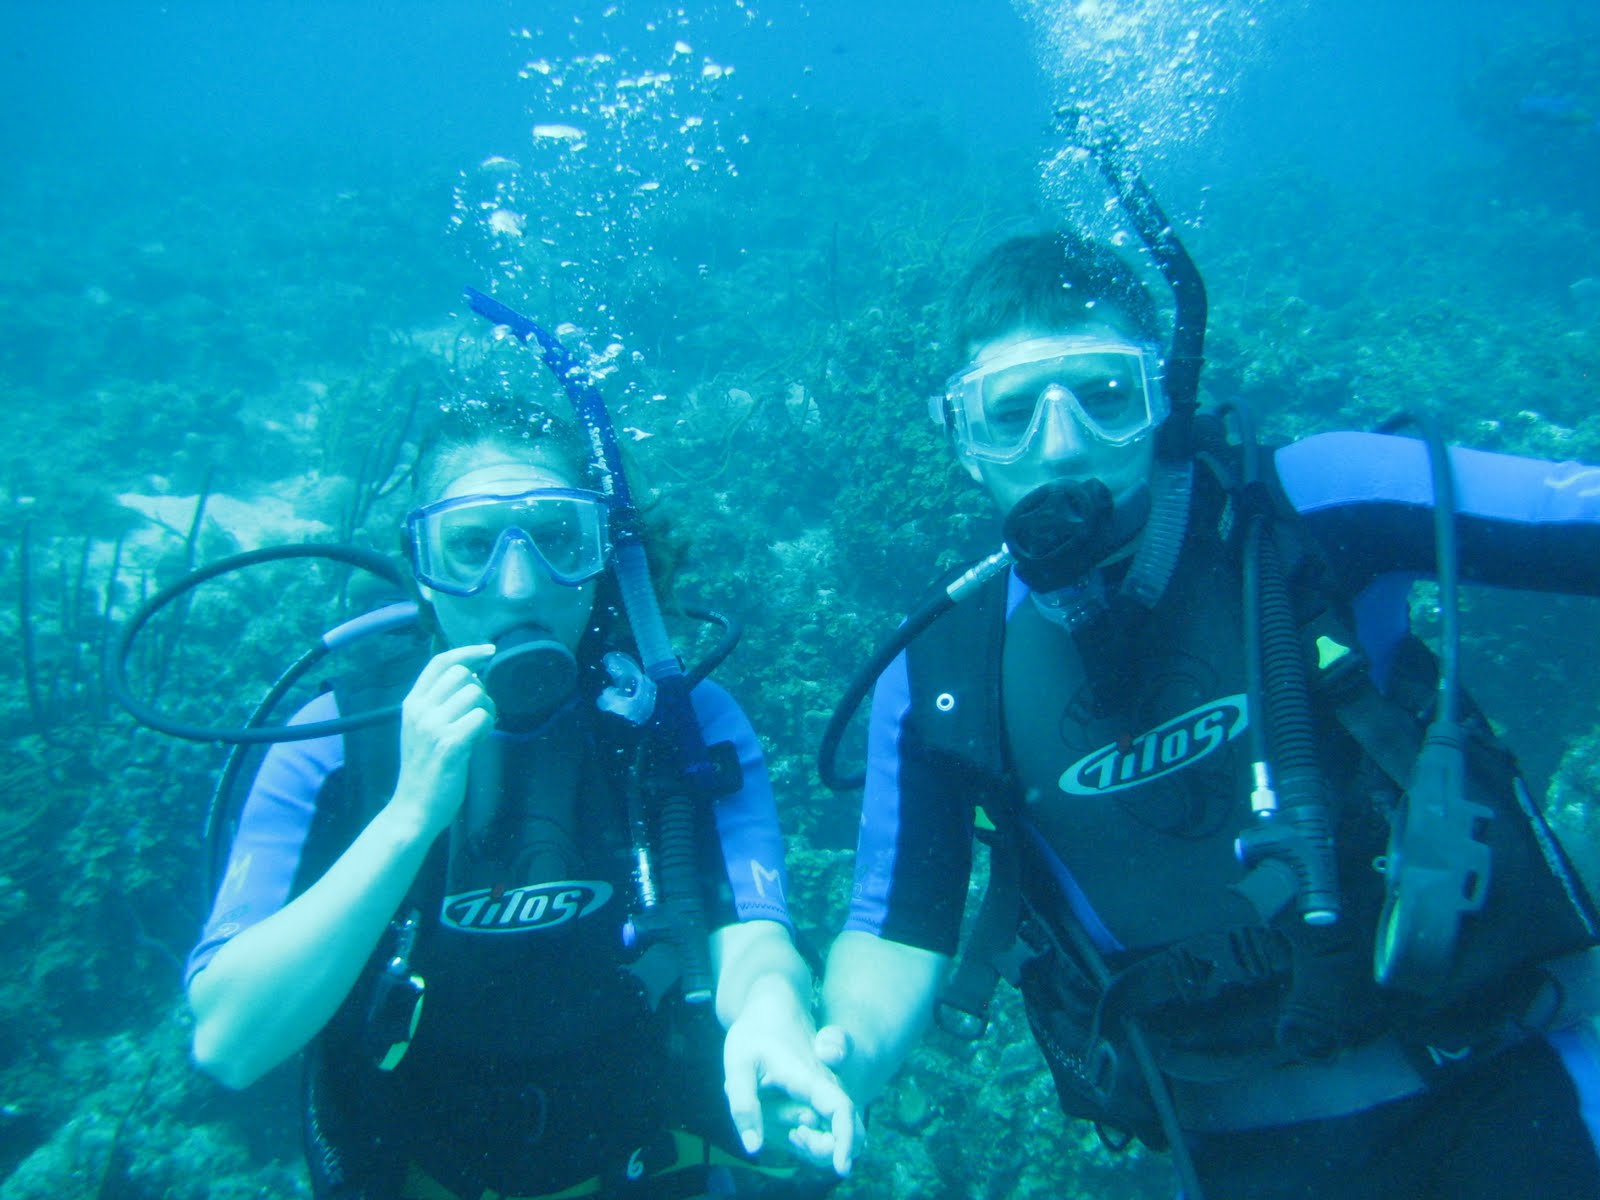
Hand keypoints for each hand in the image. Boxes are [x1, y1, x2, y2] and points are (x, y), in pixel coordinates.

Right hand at [391, 644, 495, 835]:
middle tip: (478, 714)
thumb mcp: (421, 728)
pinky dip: (487, 727)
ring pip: (476, 694)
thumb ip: (437, 703)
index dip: (467, 651)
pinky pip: (482, 718)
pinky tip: (478, 742)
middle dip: (480, 690)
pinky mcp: (450, 745)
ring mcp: (433, 727)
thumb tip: (470, 677)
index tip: (488, 651)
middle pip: (463, 674)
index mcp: (412, 703)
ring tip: (477, 732)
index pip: (440, 662)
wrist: (413, 808)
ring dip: (486, 711)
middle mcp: (420, 710)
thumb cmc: (424, 768)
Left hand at [723, 983, 859, 1176]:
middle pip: (843, 1131)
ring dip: (805, 1139)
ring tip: (774, 1113)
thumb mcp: (737, 1063)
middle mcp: (826, 1085)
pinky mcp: (819, 1098)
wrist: (773, 1006)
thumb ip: (744, 1105)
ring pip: (830, 1132)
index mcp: (809, 1075)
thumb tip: (753, 1148)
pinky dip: (801, 1133)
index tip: (841, 1166)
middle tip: (788, 1133)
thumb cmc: (754, 1031)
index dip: (846, 1140)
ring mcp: (825, 1092)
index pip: (840, 1109)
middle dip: (818, 1147)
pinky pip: (819, 1126)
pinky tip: (777, 1116)